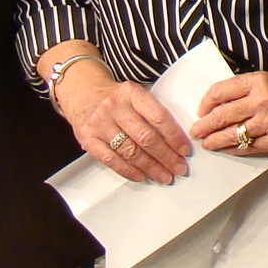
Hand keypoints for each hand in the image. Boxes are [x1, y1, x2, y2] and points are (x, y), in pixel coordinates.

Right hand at [56, 64, 190, 184]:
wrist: (82, 91)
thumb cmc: (115, 97)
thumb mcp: (133, 94)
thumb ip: (151, 111)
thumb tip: (176, 140)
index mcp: (131, 93)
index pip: (158, 116)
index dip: (174, 136)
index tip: (185, 150)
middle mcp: (114, 106)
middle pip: (146, 137)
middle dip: (166, 157)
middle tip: (179, 168)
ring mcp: (99, 123)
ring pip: (130, 151)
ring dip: (151, 167)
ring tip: (164, 176)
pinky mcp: (88, 138)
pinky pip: (111, 160)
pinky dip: (129, 171)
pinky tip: (142, 176)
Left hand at [191, 71, 267, 154]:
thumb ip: (245, 90)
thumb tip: (218, 104)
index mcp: (258, 81)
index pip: (220, 92)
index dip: (205, 103)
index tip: (201, 110)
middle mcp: (262, 101)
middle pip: (222, 116)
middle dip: (204, 125)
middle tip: (196, 131)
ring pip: (233, 134)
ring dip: (215, 141)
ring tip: (207, 143)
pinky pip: (249, 148)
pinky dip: (234, 149)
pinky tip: (227, 148)